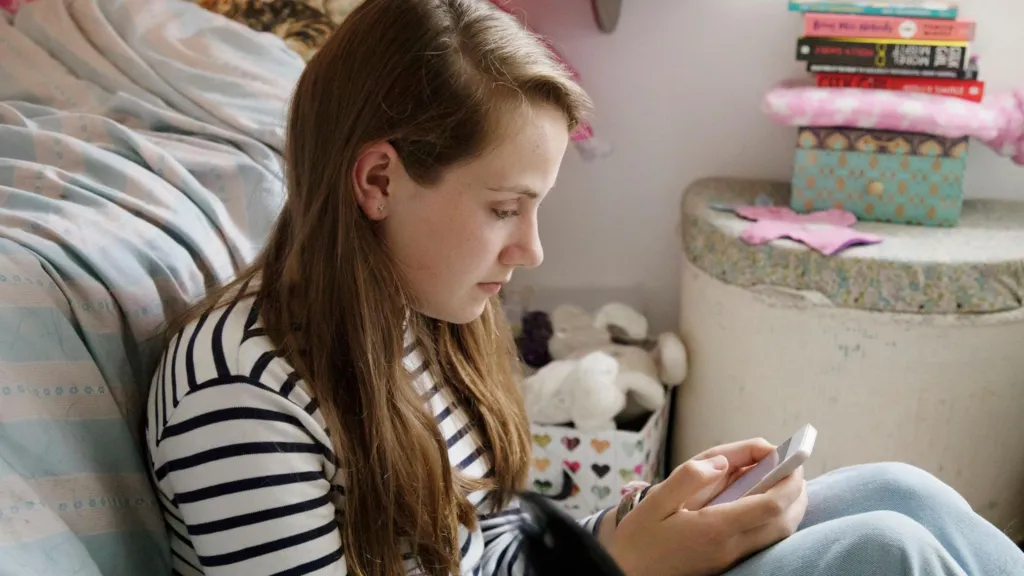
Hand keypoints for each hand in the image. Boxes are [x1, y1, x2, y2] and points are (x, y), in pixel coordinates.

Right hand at [607, 445, 807, 575]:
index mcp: (714, 528)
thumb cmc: (639, 538)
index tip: (792, 460)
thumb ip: (687, 478)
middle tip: (794, 468)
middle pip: (784, 522)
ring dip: (791, 508)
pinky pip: (765, 542)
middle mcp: (730, 546)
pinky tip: (767, 504)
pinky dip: (777, 521)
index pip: (770, 505)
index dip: (788, 482)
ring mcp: (731, 558)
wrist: (628, 574)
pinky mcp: (728, 563)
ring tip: (785, 482)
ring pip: (779, 535)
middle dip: (798, 494)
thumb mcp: (655, 502)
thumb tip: (720, 463)